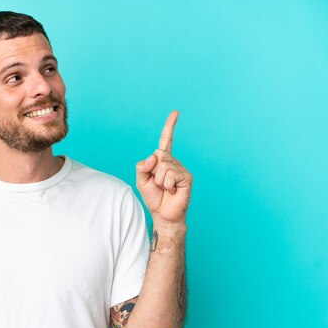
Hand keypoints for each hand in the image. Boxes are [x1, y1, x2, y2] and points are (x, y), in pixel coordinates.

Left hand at [135, 111, 191, 226]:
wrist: (163, 214)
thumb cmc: (153, 197)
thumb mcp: (141, 180)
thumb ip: (142, 166)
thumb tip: (154, 156)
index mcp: (163, 160)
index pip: (166, 140)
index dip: (170, 126)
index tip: (175, 113)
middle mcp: (173, 162)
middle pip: (158, 155)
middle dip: (152, 171)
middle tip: (157, 183)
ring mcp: (181, 169)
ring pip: (163, 166)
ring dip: (159, 180)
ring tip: (165, 188)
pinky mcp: (186, 178)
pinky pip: (170, 175)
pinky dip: (167, 184)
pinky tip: (172, 190)